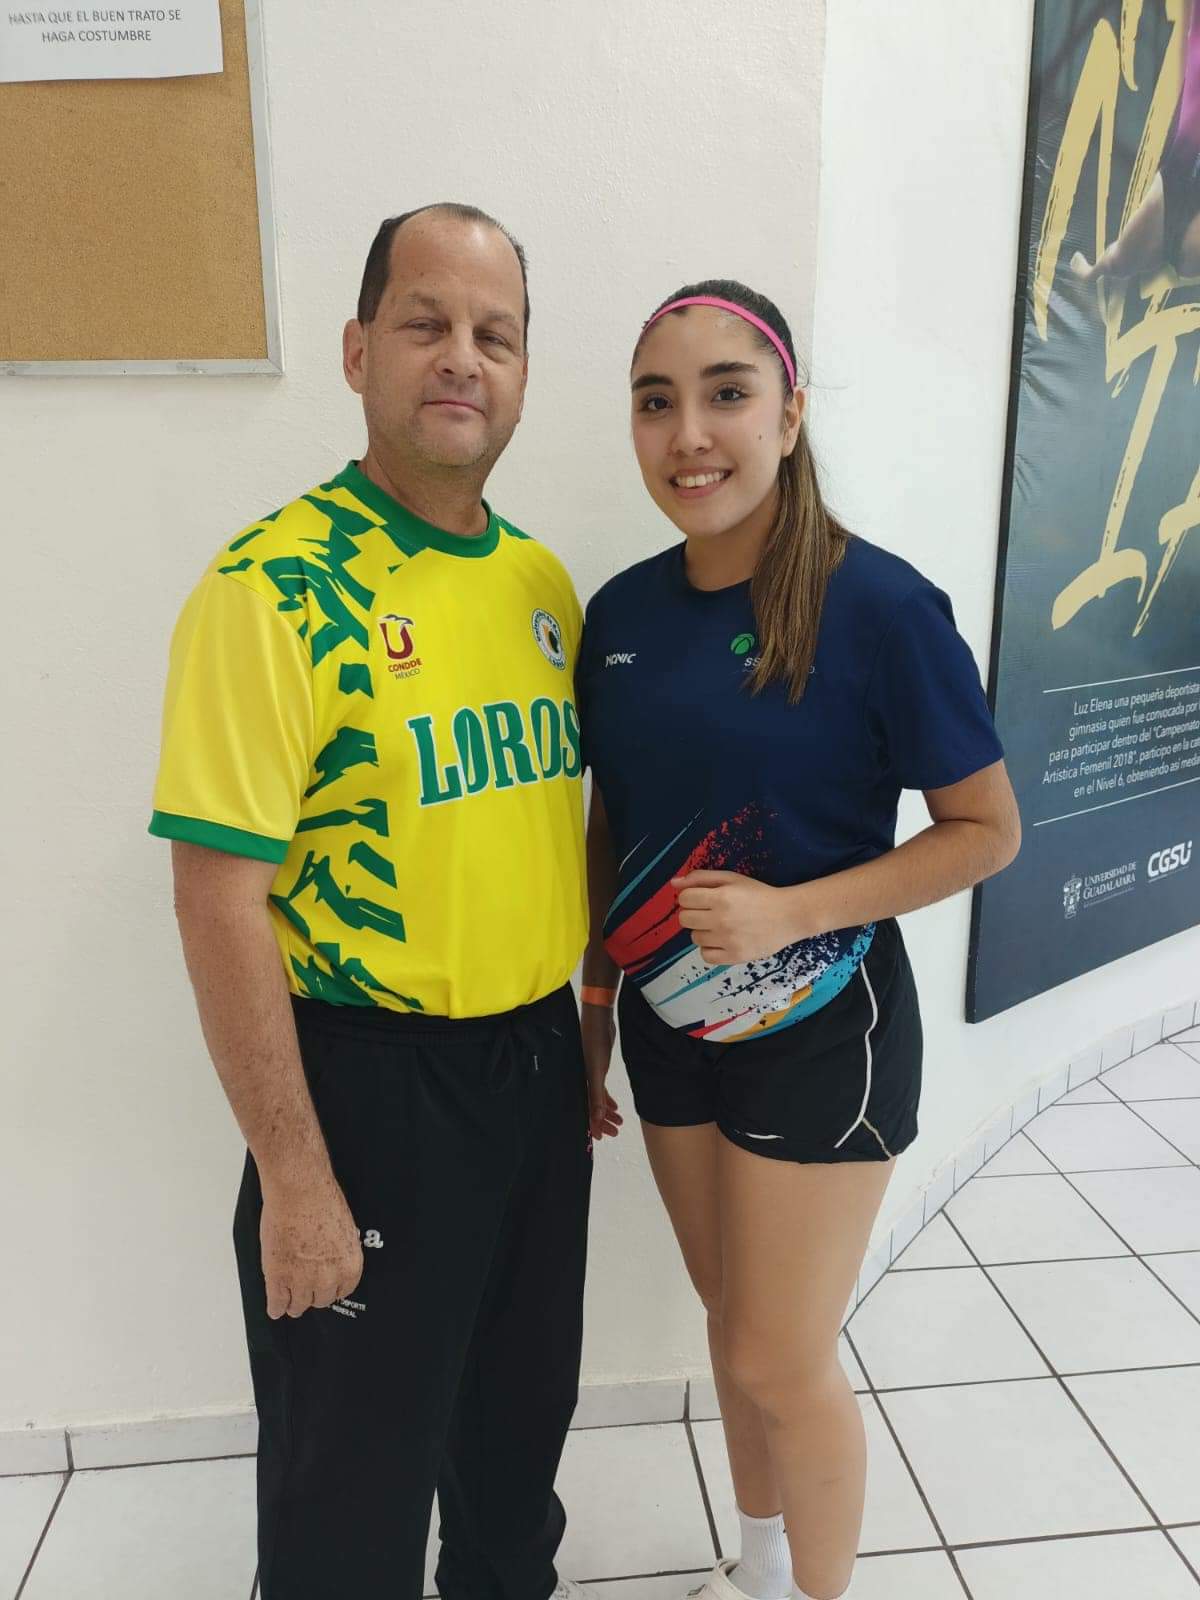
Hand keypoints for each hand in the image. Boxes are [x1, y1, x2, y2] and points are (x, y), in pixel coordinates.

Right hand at [259, 1176, 363, 1319]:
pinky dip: (275, 1307)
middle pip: (321, 1300)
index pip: (343, 1291)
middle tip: (307, 1290)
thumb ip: (339, 1250)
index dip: (332, 1288)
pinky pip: (277, 1303)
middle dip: (314, 1295)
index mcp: (349, 1266)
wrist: (299, 1192)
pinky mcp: (278, 1278)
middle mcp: (328, 1279)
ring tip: (289, 1301)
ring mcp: (301, 1281)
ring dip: (294, 1304)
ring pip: (299, 1306)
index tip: (326, 1289)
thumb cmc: (322, 1200)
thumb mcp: (344, 1228)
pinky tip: (275, 1309)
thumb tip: (333, 1256)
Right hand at [581, 1003, 622, 1139]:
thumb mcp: (597, 1071)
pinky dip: (607, 1099)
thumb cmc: (595, 1043)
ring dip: (607, 1112)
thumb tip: (598, 1119)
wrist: (599, 1019)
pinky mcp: (596, 1068)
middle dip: (603, 1122)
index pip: (584, 1110)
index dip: (592, 1125)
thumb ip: (597, 1095)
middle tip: (615, 1132)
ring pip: (597, 1099)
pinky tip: (616, 1108)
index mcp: (578, 1083)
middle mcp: (581, 1081)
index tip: (602, 1138)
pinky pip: (600, 1089)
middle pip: (591, 1107)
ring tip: (620, 1123)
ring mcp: (588, 1075)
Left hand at [673, 870, 820, 964]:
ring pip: (694, 938)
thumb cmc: (758, 894)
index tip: (702, 898)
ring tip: (721, 925)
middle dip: (693, 913)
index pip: (684, 899)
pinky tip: (722, 940)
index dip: (690, 897)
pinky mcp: (734, 957)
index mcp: (721, 897)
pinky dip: (710, 948)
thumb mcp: (732, 878)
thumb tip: (673, 883)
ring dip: (702, 931)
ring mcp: (727, 941)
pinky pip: (705, 955)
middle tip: (709, 912)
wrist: (788, 916)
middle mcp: (721, 920)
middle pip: (684, 919)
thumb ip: (701, 878)